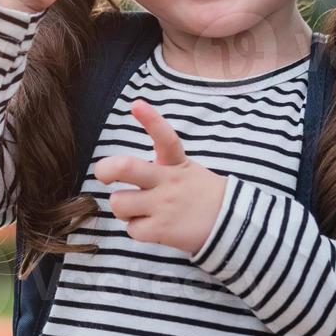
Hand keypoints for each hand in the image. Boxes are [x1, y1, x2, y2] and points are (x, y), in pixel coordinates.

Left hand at [92, 99, 229, 256]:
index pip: (165, 137)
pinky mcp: (162, 229)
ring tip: (142, 211)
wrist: (232, 226)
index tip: (136, 104)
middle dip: (106, 169)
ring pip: (118, 203)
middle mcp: (168, 181)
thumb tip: (120, 172)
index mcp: (176, 164)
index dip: (151, 120)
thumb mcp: (186, 171)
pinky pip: (131, 229)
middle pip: (126, 167)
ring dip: (125, 209)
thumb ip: (158, 167)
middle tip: (104, 175)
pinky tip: (155, 228)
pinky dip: (138, 230)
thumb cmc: (199, 196)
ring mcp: (164, 205)